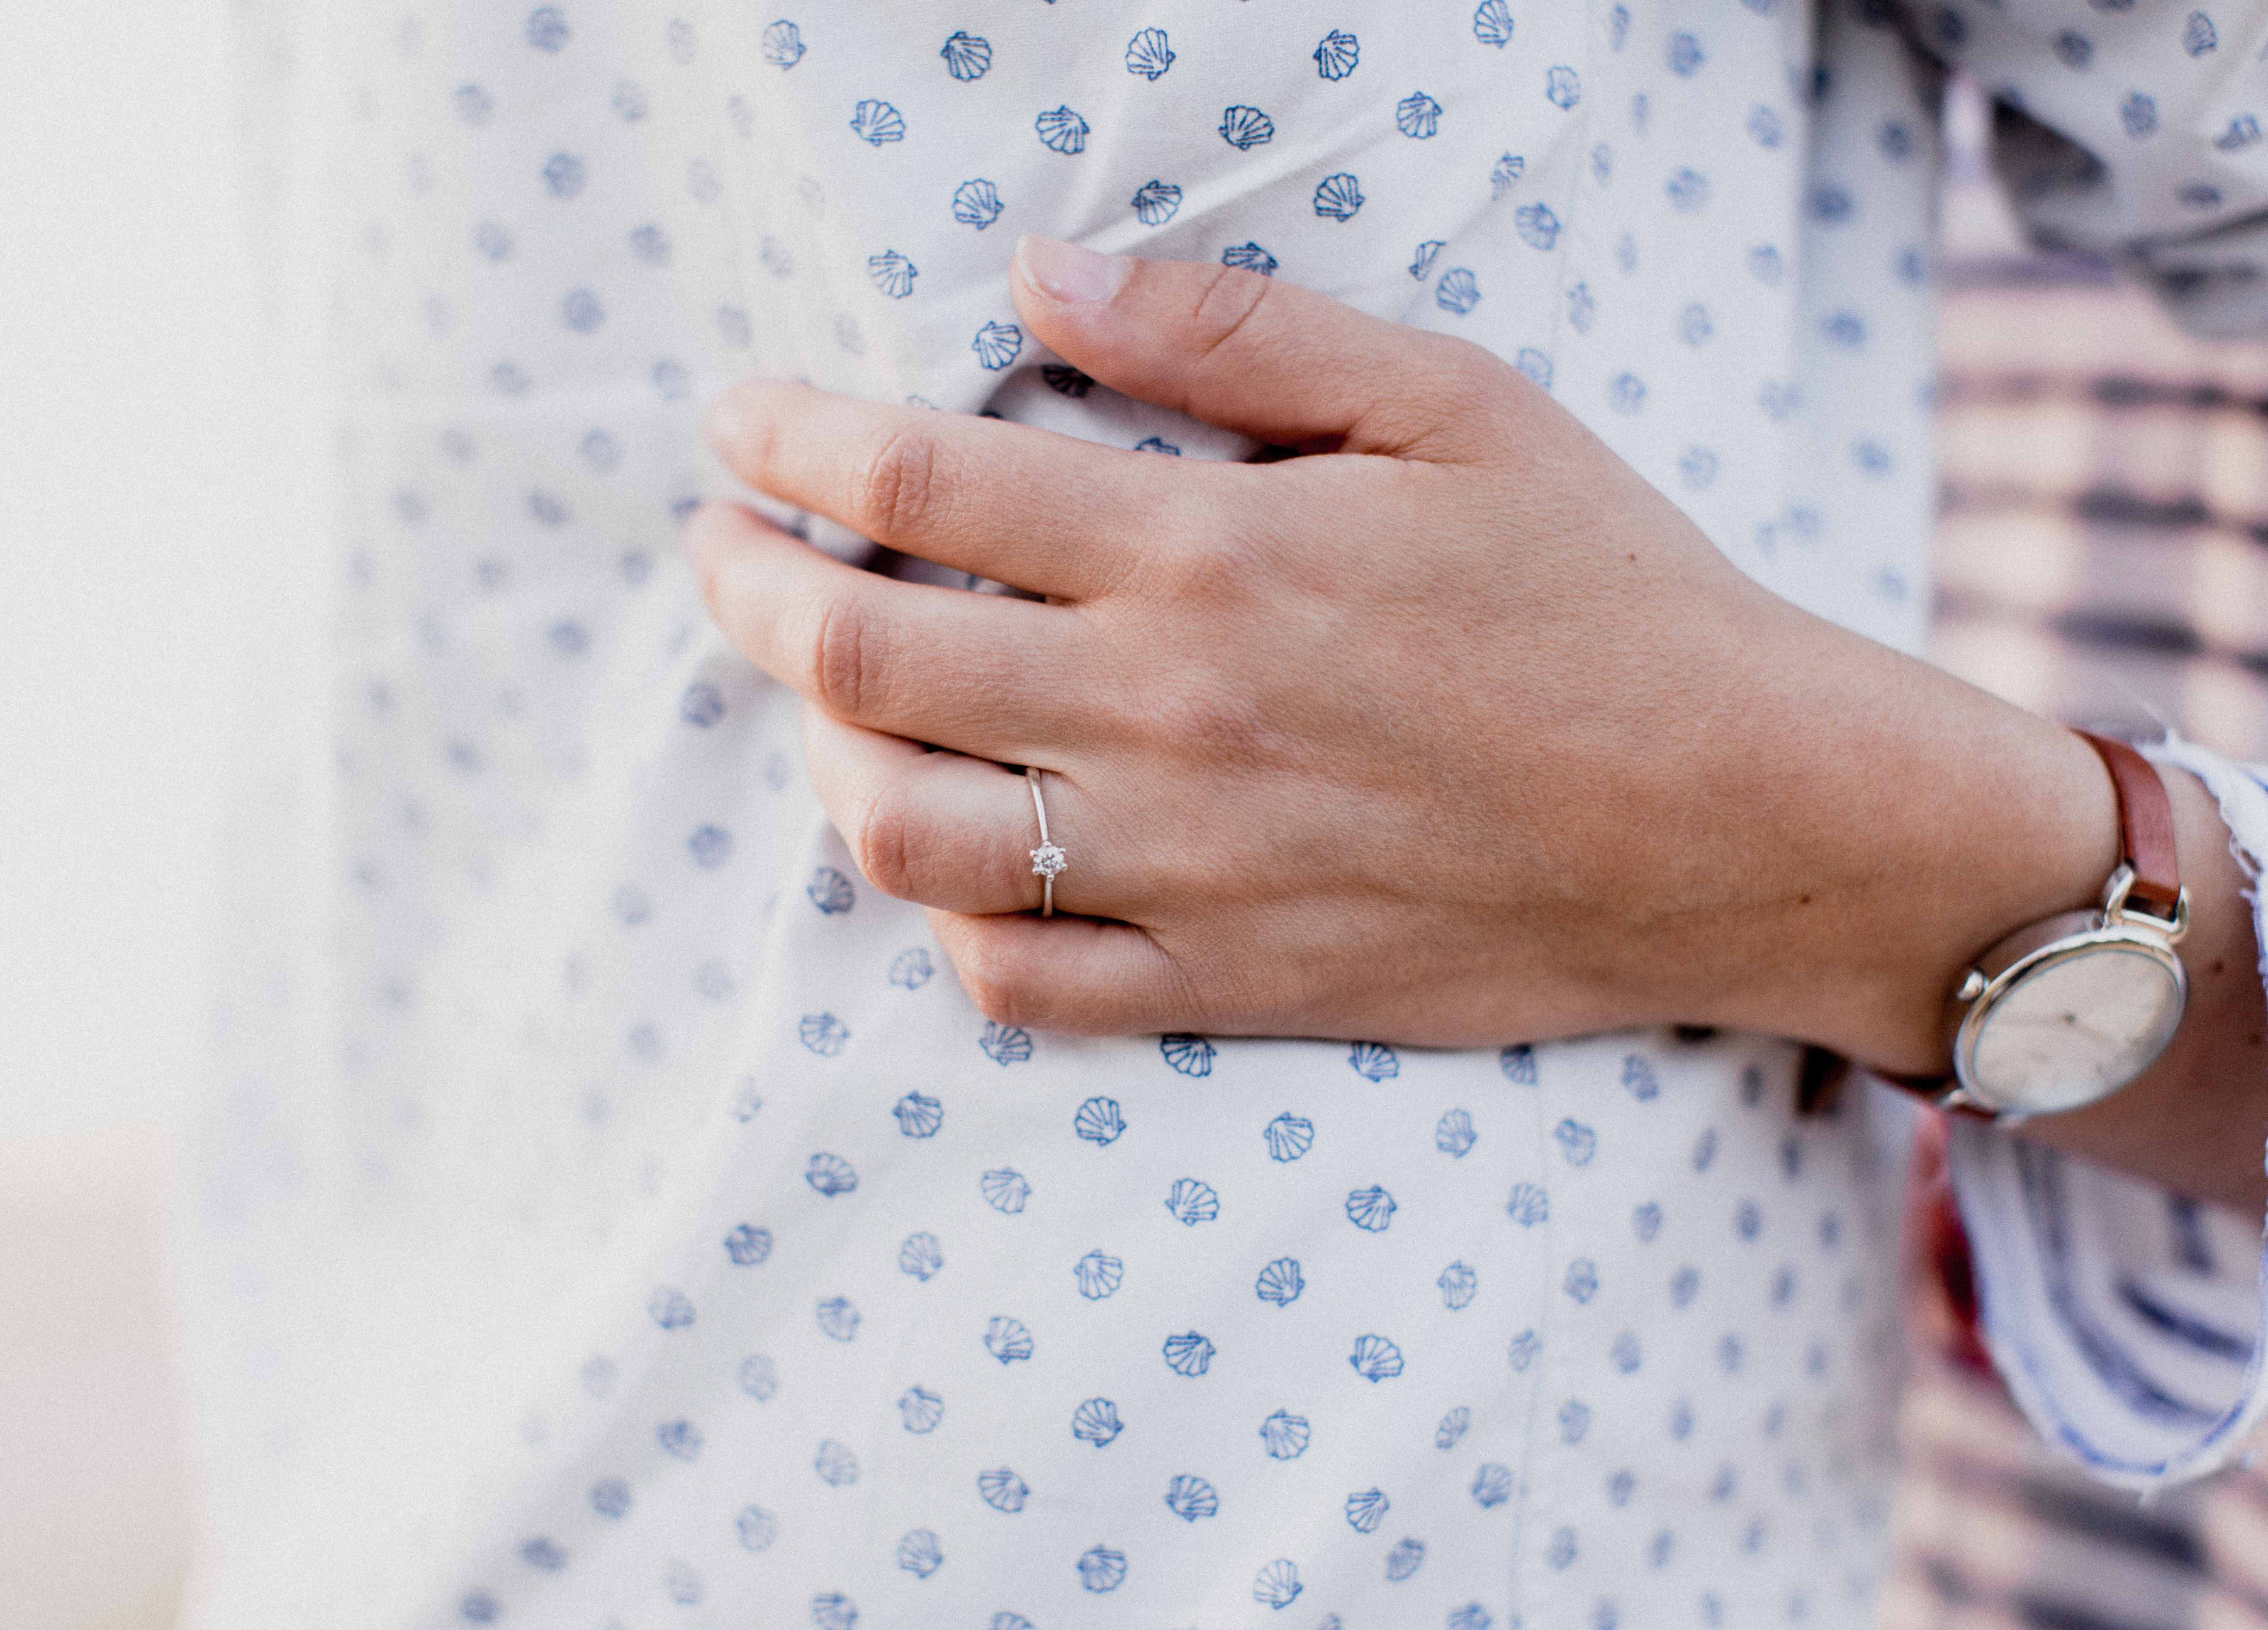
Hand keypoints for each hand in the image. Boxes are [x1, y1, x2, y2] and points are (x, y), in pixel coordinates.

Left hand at [684, 237, 2119, 1068]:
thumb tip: (1039, 271)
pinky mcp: (1229, 984)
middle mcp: (1167, 720)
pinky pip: (1017, 986)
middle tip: (725, 549)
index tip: (739, 423)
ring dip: (823, 763)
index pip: (915, 487)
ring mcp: (1188, 871)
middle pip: (860, 665)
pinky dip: (949, 925)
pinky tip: (959, 857)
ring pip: (903, 841)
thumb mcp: (1450, 402)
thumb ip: (1228, 332)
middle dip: (747, 591)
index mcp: (1210, 557)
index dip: (787, 442)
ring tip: (831, 707)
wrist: (1738, 815)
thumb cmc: (1604, 591)